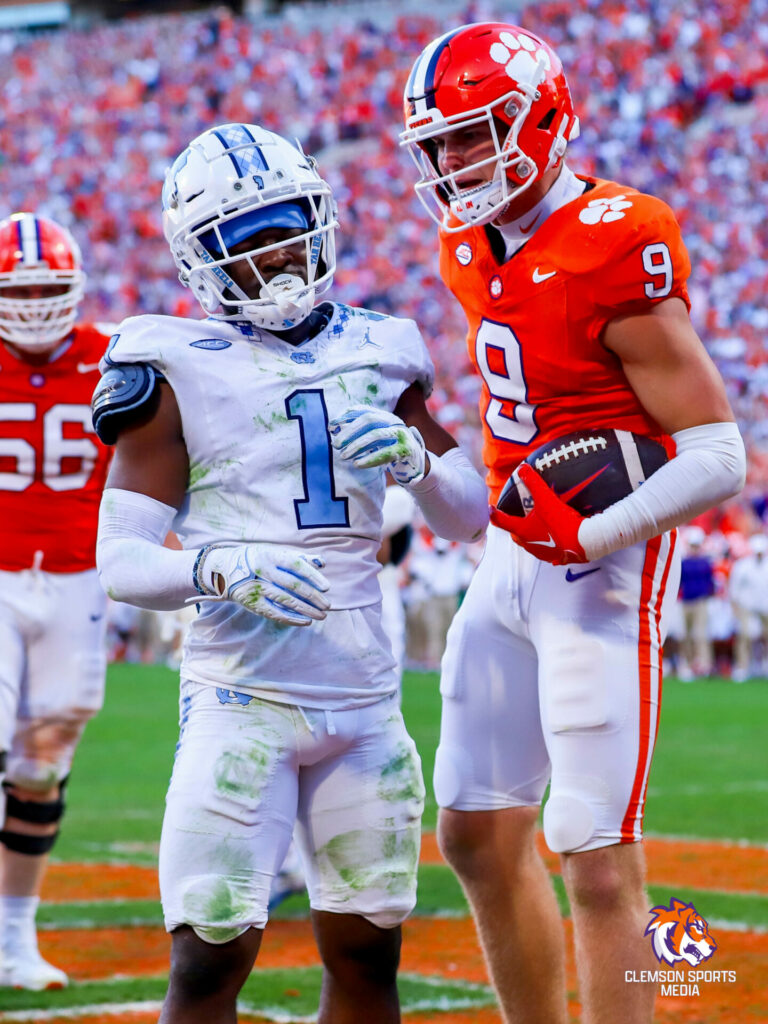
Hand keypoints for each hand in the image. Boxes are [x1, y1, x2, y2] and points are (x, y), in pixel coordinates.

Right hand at [193, 544, 330, 625]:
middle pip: (293, 585)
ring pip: (285, 600)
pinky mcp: (251, 603)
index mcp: (270, 555)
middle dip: (313, 597)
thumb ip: (299, 557)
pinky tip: (305, 621)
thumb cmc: (257, 559)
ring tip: (321, 615)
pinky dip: (291, 618)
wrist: (224, 569)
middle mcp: (262, 571)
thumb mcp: (275, 553)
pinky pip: (274, 613)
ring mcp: (256, 588)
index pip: (296, 565)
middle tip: (327, 605)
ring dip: (305, 610)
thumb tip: (322, 563)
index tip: (327, 587)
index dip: (313, 576)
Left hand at [329, 406, 426, 484]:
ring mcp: (402, 434)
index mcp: (385, 416)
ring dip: (357, 445)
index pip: (364, 411)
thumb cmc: (390, 449)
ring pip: (376, 435)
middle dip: (350, 431)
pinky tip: (357, 464)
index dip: (346, 416)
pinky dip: (370, 459)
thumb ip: (358, 433)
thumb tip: (334, 429)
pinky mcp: (406, 450)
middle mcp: (394, 421)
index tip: (331, 426)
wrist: (416, 464)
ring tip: (343, 456)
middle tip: (335, 444)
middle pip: (369, 420)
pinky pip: (386, 453)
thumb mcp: (375, 439)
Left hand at [491, 464, 587, 564]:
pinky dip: (548, 543)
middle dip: (515, 526)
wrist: (585, 542)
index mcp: (522, 531)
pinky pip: (547, 550)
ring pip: (531, 543)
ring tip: (537, 525)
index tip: (490, 508)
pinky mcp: (556, 558)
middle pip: (516, 534)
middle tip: (517, 516)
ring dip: (531, 534)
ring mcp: (542, 553)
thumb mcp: (546, 499)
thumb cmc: (562, 522)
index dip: (494, 514)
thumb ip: (533, 482)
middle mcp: (528, 544)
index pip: (502, 521)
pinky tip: (557, 537)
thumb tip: (522, 467)